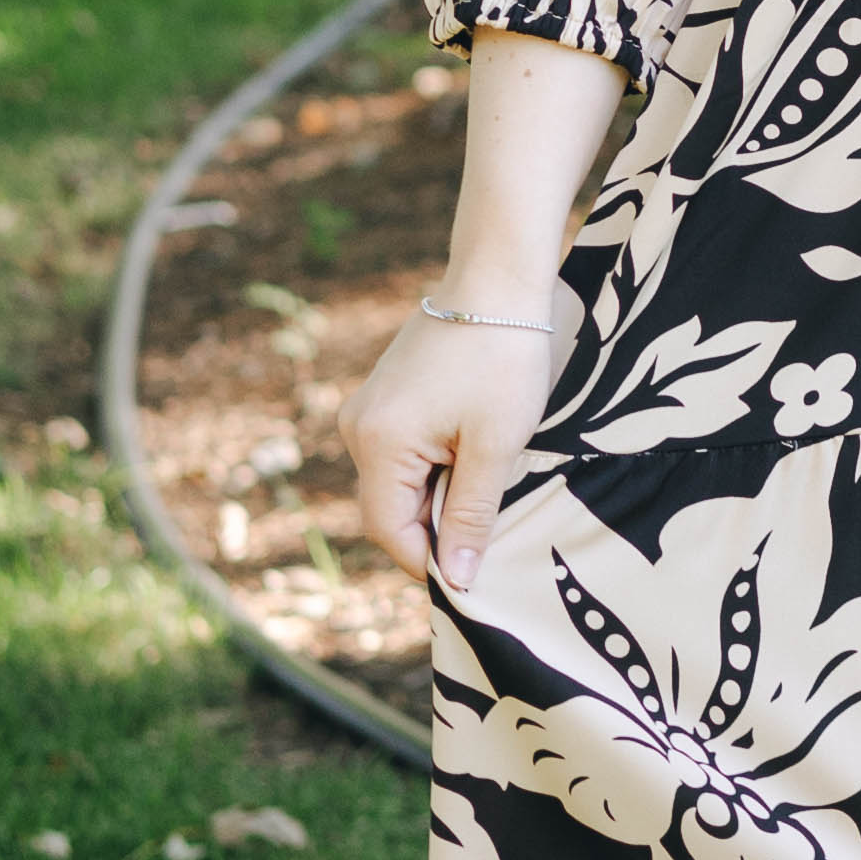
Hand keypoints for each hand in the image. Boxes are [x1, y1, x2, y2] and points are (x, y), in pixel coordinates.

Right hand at [343, 305, 563, 597]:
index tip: (476, 572)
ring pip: (398, 483)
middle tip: (493, 524)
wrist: (497, 279)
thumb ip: (473, 515)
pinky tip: (475, 451)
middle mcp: (357, 428)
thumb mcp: (496, 445)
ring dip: (440, 495)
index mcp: (378, 442)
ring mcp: (366, 410)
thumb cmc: (503, 358)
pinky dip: (435, 466)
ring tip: (489, 478)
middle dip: (438, 527)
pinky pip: (402, 454)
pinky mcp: (384, 398)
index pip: (390, 532)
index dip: (430, 561)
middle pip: (390, 509)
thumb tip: (459, 580)